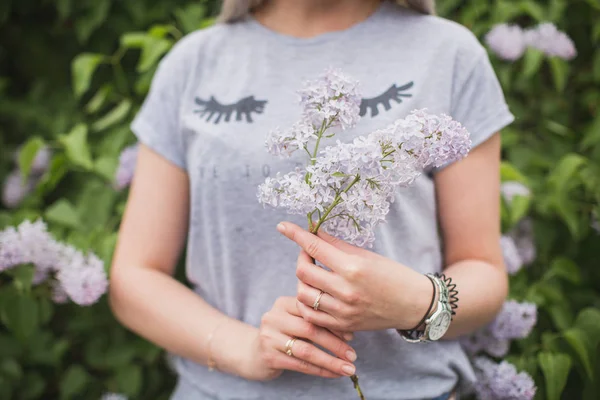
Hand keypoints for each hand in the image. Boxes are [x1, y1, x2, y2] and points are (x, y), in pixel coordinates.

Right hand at [243, 296, 357, 380]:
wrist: (254, 353)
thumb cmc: (283, 335)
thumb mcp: (295, 321)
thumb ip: (315, 320)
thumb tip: (349, 332)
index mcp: (283, 303)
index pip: (312, 310)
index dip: (334, 323)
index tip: (351, 336)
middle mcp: (273, 317)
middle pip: (311, 330)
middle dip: (335, 344)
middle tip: (353, 355)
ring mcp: (269, 337)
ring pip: (307, 350)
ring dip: (330, 361)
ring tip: (348, 368)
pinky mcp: (269, 357)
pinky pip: (301, 365)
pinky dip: (320, 370)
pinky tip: (334, 374)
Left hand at [277, 222, 431, 331]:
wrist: (413, 305)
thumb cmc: (393, 275)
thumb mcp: (367, 255)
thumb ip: (337, 246)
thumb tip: (314, 231)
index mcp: (353, 267)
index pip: (315, 247)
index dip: (296, 234)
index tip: (282, 226)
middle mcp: (346, 290)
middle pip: (303, 271)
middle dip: (301, 257)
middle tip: (309, 253)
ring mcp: (343, 310)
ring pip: (303, 293)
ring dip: (302, 281)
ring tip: (313, 274)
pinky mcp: (342, 325)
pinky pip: (310, 314)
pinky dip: (306, 302)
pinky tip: (314, 293)